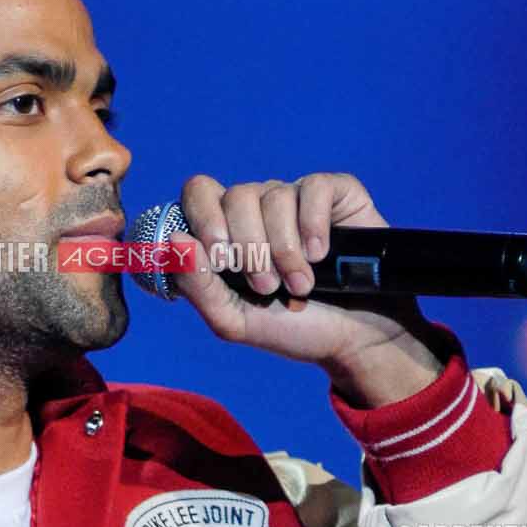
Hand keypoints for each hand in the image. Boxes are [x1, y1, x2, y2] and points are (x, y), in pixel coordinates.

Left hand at [171, 170, 446, 403]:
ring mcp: (296, 197)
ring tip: (300, 285)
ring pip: (274, 195)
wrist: (352, 339)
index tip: (222, 259)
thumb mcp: (234, 320)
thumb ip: (198, 285)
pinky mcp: (335, 194)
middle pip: (236, 195)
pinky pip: (313, 188)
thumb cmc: (292, 328)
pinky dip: (313, 224)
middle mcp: (259, 208)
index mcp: (228, 230)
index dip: (206, 219)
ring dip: (284, 249)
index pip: (199, 193)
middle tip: (267, 286)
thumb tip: (174, 241)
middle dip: (250, 247)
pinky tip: (321, 254)